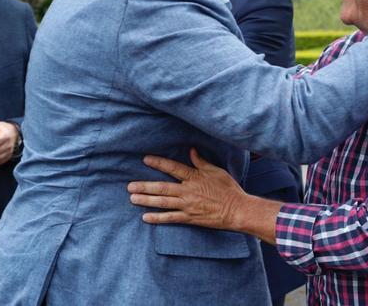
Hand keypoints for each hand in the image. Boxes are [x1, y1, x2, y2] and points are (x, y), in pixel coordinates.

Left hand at [127, 148, 247, 230]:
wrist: (237, 209)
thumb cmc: (228, 189)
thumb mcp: (216, 171)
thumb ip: (201, 162)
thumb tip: (191, 150)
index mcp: (195, 177)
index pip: (173, 168)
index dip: (159, 163)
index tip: (146, 159)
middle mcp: (188, 191)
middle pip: (162, 187)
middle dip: (145, 186)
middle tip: (129, 186)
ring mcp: (188, 205)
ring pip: (163, 202)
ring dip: (146, 200)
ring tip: (132, 198)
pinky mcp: (190, 218)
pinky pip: (171, 218)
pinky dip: (158, 218)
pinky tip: (145, 217)